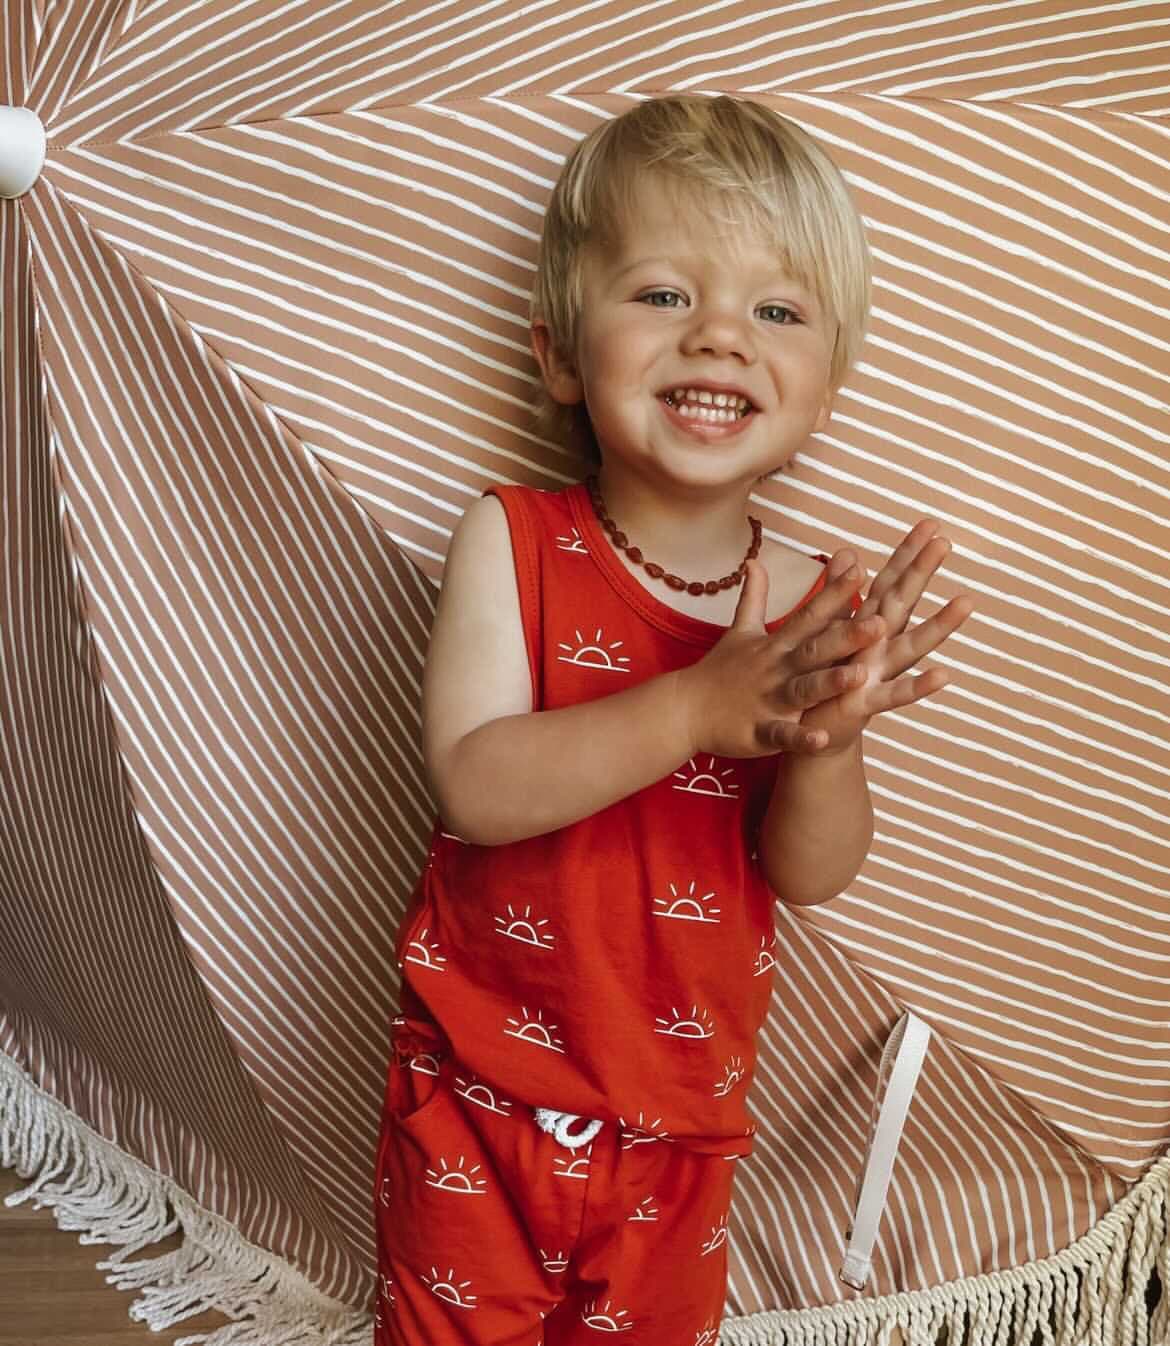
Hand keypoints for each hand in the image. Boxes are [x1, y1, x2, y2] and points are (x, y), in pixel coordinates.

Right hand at [676, 555, 882, 759]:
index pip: (809, 613)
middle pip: (814, 650)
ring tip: (860, 677)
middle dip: (846, 637)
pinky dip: (800, 738)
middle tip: (880, 622)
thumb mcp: (738, 630)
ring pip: (802, 690)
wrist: (683, 710)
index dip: (834, 592)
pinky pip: (782, 735)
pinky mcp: (759, 732)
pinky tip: (822, 739)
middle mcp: (776, 670)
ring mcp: (767, 701)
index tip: (860, 569)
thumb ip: (753, 596)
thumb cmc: (718, 671)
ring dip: (829, 683)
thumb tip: (755, 561)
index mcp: (776, 646)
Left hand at [796, 520, 976, 756]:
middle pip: (903, 603)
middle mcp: (880, 645)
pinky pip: (897, 694)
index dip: (907, 554)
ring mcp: (880, 673)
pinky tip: (946, 676)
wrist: (814, 727)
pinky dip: (920, 687)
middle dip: (922, 573)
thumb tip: (847, 551)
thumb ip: (839, 593)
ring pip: (912, 645)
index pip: (889, 581)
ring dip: (940, 624)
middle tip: (947, 542)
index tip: (931, 523)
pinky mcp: (869, 703)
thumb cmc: (825, 675)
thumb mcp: (828, 628)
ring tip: (968, 602)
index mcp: (867, 624)